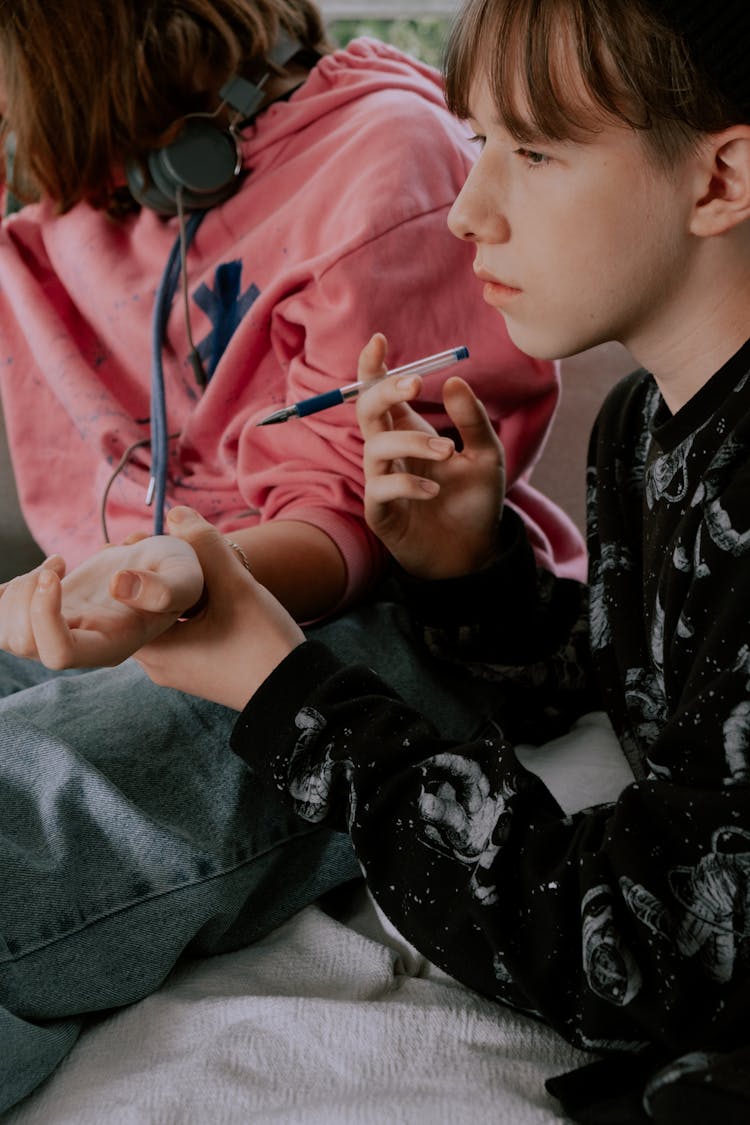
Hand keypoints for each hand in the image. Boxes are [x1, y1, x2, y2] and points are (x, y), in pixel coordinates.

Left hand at [0, 535, 202, 668]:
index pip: (60, 655)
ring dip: (16, 592)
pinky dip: (5, 593)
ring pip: (6, 634)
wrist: (161, 567)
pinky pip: (2, 618)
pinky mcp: (44, 614)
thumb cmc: (176, 573)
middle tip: (56, 565)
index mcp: (111, 646)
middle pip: (23, 644)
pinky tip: (39, 574)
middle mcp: (80, 647)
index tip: (56, 572)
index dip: (45, 617)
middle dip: (26, 598)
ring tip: (52, 567)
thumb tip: (119, 586)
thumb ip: (163, 589)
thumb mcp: (186, 576)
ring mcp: (58, 632)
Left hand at [133, 508, 304, 709]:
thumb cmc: (264, 646)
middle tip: (165, 544)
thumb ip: (207, 546)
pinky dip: (190, 609)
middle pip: (145, 608)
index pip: (124, 600)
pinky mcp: (202, 670)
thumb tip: (176, 512)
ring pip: (167, 619)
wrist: (299, 697)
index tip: (143, 539)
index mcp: (156, 650)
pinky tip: (208, 589)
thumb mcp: (236, 588)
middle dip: (155, 576)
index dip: (132, 566)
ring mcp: (182, 670)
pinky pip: (184, 632)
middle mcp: (160, 665)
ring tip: (188, 561)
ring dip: (177, 592)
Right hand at [356, 334, 505, 578]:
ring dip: (412, 443)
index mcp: (408, 431)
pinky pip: (381, 487)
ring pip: (375, 447)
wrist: (473, 552)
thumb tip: (454, 379)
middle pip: (367, 411)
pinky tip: (434, 491)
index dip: (372, 367)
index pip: (380, 393)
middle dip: (385, 392)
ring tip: (447, 453)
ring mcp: (380, 480)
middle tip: (416, 384)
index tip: (379, 340)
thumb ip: (472, 420)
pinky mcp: (380, 511)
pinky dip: (408, 484)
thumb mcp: (487, 455)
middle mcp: (389, 451)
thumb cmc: (474, 502)